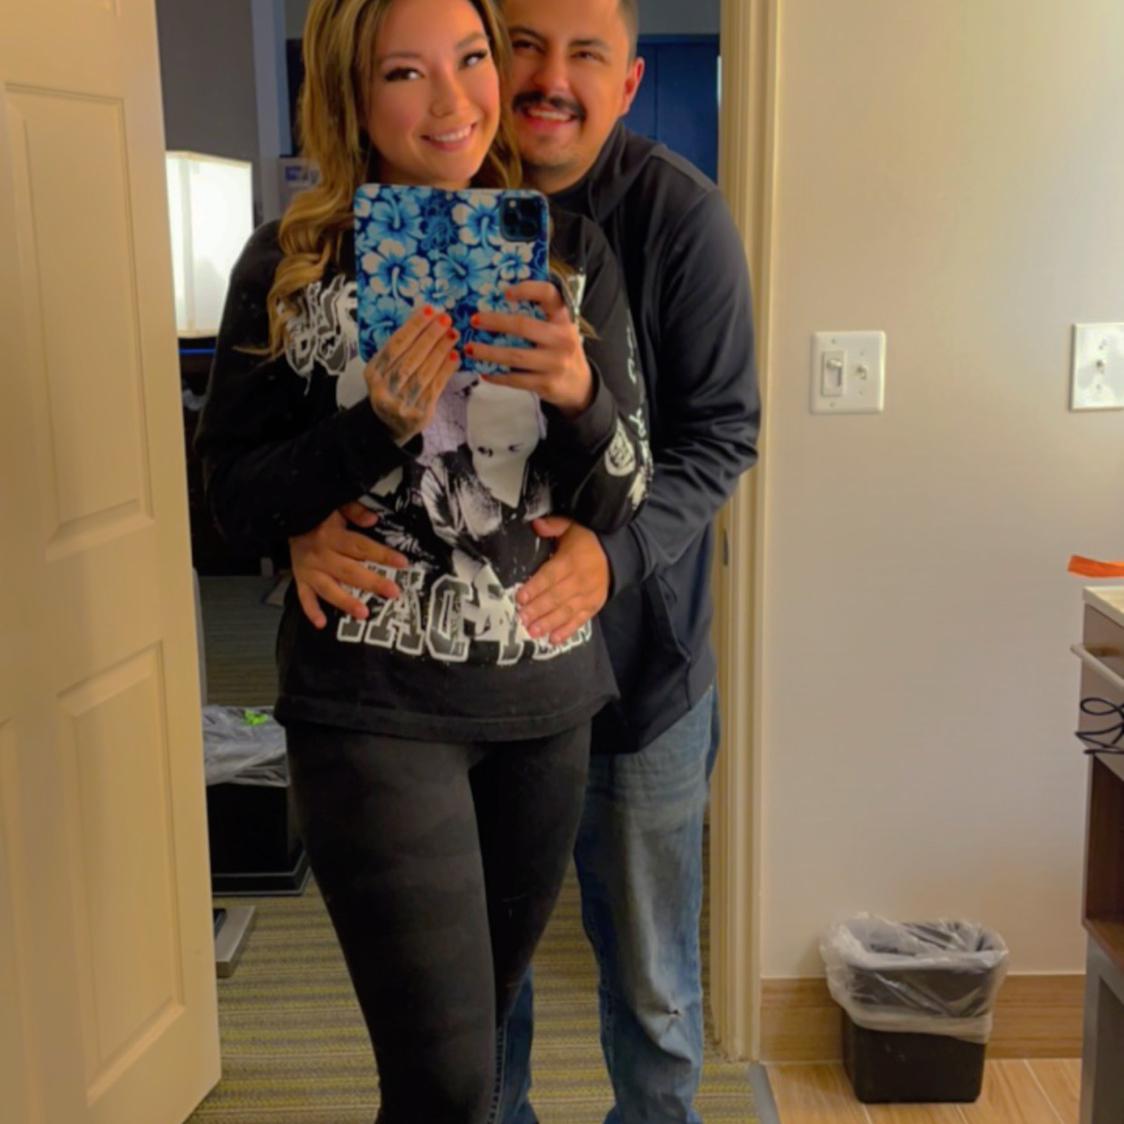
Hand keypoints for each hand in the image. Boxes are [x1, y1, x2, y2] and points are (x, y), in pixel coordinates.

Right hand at [291, 503, 408, 629]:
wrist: (285, 519)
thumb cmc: (318, 514)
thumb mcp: (336, 506)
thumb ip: (355, 511)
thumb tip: (373, 519)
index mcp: (333, 535)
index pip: (362, 546)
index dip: (382, 555)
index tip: (402, 563)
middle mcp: (322, 555)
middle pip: (350, 571)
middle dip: (372, 582)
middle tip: (393, 592)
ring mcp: (310, 570)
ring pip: (329, 588)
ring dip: (345, 602)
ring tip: (363, 613)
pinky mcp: (300, 579)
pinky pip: (304, 597)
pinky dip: (311, 611)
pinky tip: (321, 624)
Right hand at [366, 306, 460, 443]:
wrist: (390, 426)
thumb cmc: (392, 389)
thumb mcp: (385, 370)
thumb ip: (400, 351)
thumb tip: (427, 320)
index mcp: (373, 373)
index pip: (394, 346)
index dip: (412, 327)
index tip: (429, 310)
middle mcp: (383, 389)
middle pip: (409, 359)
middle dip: (429, 337)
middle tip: (445, 319)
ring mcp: (401, 403)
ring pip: (423, 373)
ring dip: (440, 351)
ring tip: (453, 334)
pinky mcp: (419, 414)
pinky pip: (435, 388)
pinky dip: (446, 370)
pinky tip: (455, 356)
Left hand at [467, 281, 593, 416]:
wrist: (581, 386)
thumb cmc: (561, 351)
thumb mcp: (559, 329)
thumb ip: (539, 318)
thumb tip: (496, 305)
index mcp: (563, 319)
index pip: (549, 294)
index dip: (527, 289)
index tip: (505, 292)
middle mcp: (562, 339)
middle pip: (524, 326)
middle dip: (495, 322)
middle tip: (474, 320)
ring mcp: (555, 363)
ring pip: (515, 356)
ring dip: (489, 352)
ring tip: (470, 348)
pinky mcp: (547, 384)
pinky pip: (516, 380)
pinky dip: (497, 376)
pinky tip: (484, 371)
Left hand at [517, 517, 609, 644]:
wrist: (617, 554)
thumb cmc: (588, 541)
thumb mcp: (572, 527)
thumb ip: (554, 526)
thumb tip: (537, 525)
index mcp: (572, 560)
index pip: (550, 575)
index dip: (535, 587)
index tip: (520, 597)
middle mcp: (580, 580)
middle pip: (556, 596)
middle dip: (538, 609)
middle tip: (522, 618)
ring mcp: (588, 596)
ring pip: (566, 611)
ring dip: (549, 623)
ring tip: (533, 631)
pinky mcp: (593, 606)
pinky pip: (580, 620)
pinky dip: (567, 630)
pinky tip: (553, 639)